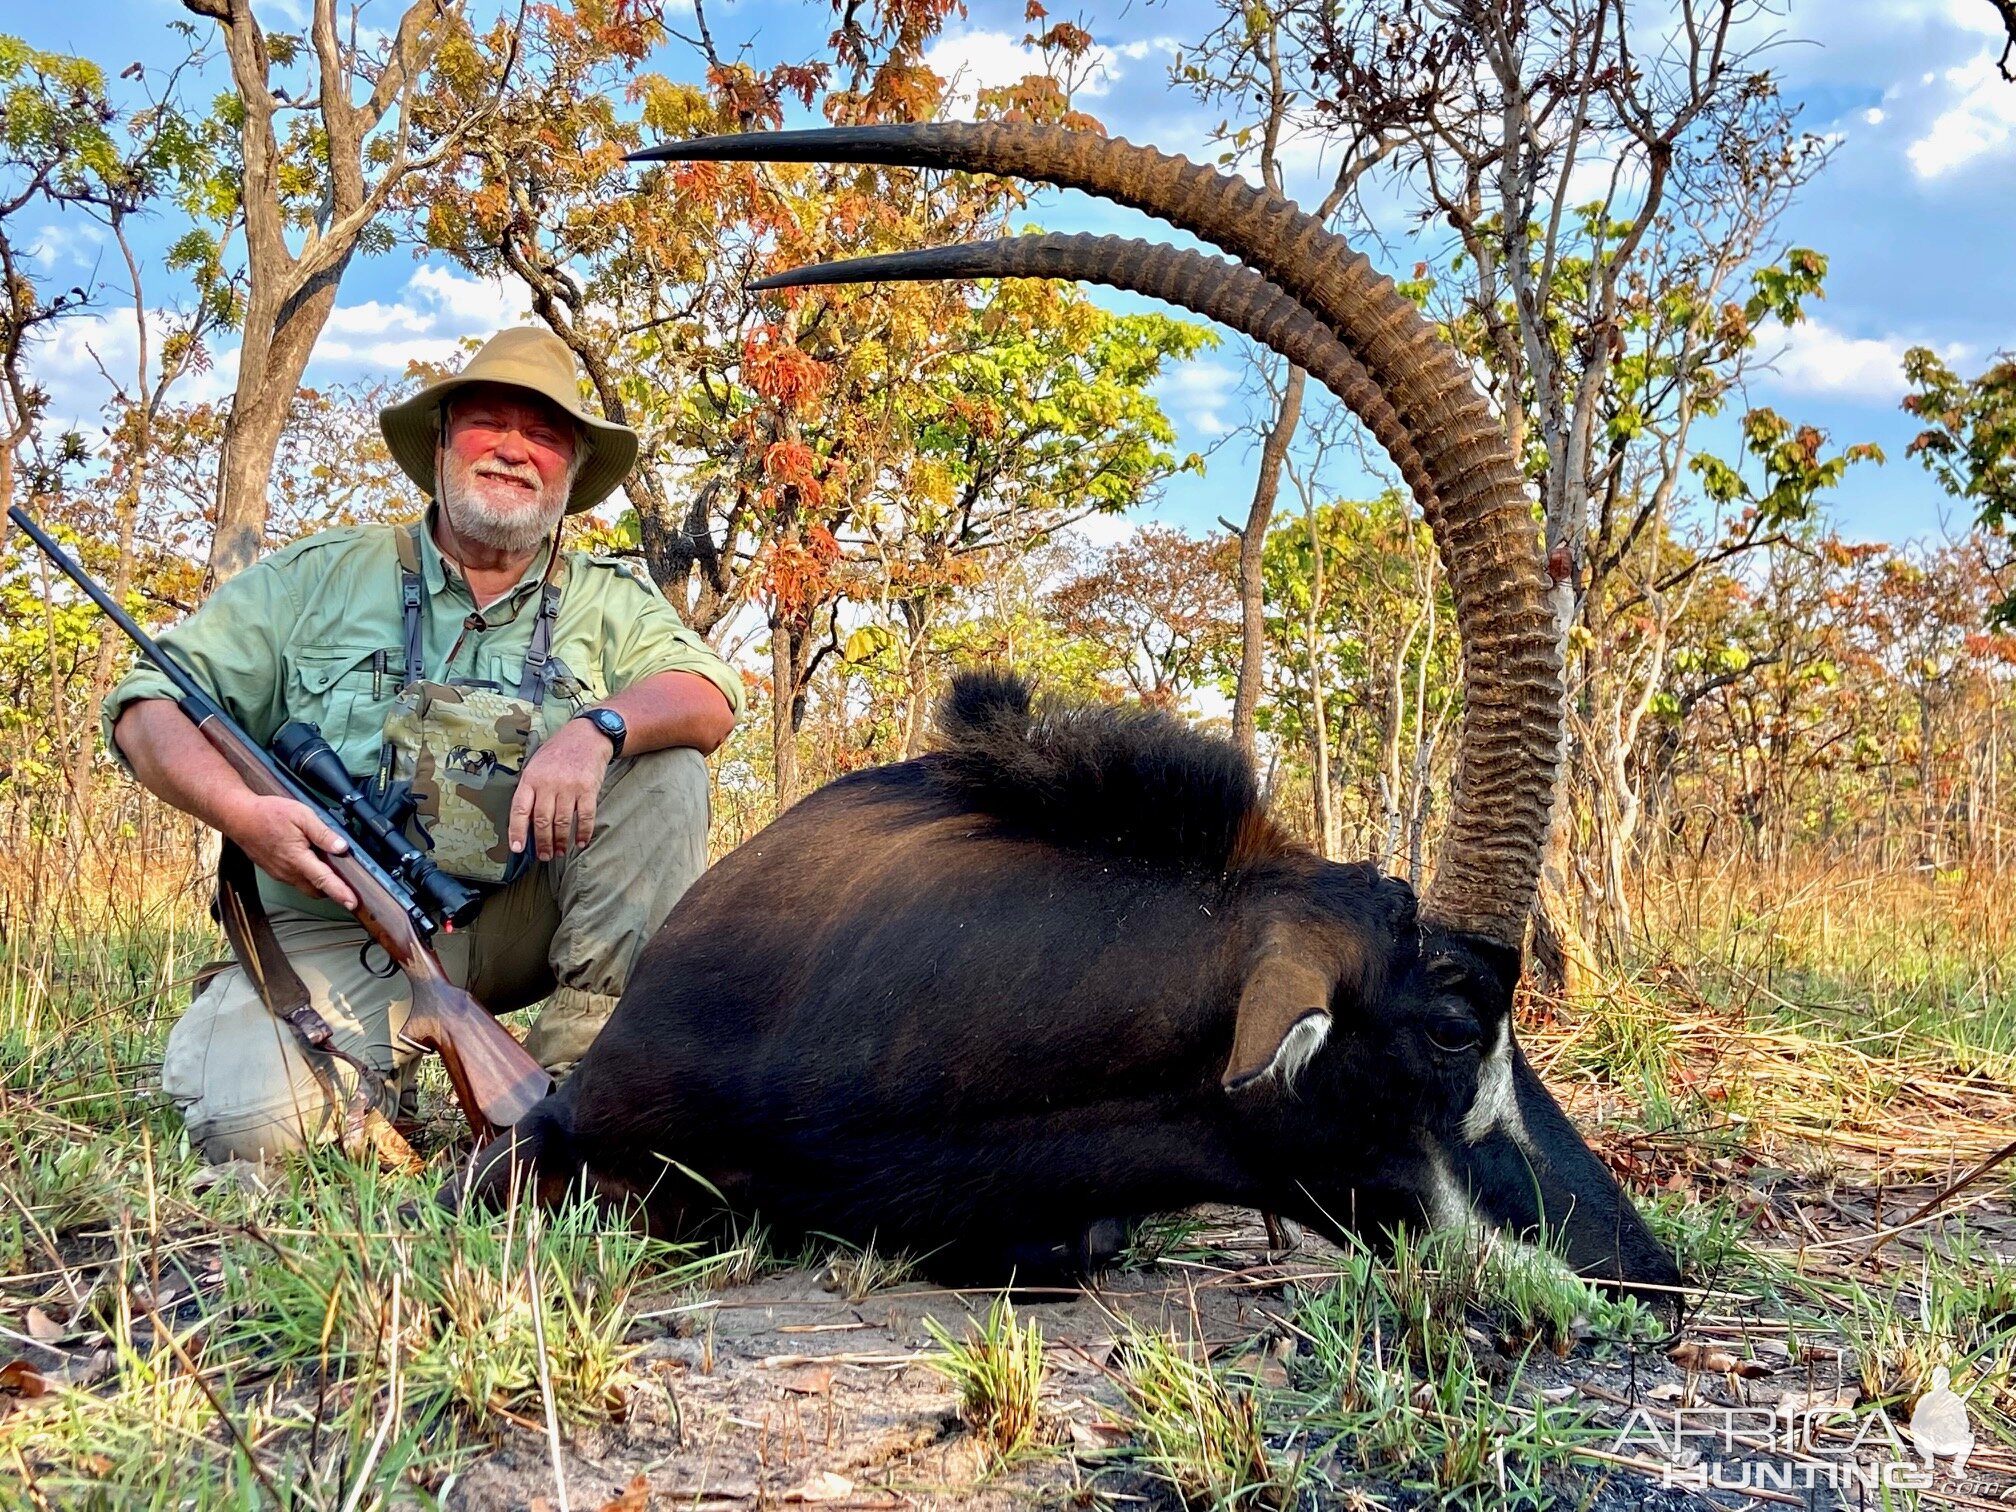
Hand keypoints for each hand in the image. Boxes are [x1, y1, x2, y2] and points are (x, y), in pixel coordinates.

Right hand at [224, 794, 358, 908]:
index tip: (352, 903)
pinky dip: (307, 876)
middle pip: (317, 890)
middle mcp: (288, 871)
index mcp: (297, 859)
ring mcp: (280, 873)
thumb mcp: (302, 816)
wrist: (238, 817)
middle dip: (333, 891)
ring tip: (331, 869)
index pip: (324, 881)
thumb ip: (323, 833)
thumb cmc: (267, 814)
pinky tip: (311, 861)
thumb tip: (342, 847)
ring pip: (305, 886)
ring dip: (319, 883)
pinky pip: (295, 880)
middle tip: (348, 884)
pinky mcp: (274, 871)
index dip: (340, 893)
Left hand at [510, 720, 613, 859]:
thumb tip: (525, 821)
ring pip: (562, 823)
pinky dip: (583, 833)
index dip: (517, 832)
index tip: (517, 849)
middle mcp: (548, 783)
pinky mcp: (588, 789)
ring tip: (559, 852)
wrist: (587, 736)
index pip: (520, 810)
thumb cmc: (559, 752)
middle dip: (542, 843)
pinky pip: (585, 817)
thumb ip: (530, 790)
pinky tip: (581, 842)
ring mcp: (569, 786)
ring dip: (561, 842)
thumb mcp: (536, 765)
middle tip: (544, 856)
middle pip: (542, 821)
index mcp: (531, 778)